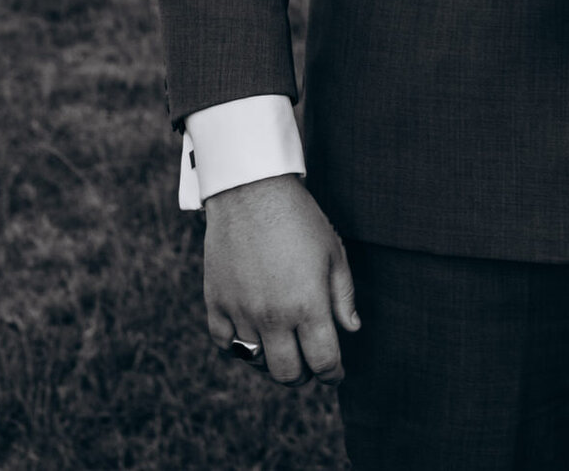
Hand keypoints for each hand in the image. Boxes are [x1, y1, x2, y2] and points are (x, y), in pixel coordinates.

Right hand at [203, 173, 358, 385]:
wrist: (251, 191)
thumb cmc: (300, 219)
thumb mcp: (333, 252)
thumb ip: (343, 296)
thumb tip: (352, 328)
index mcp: (307, 305)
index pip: (323, 361)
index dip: (333, 374)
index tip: (335, 374)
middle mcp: (273, 315)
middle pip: (288, 373)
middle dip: (303, 376)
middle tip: (310, 366)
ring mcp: (240, 311)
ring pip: (254, 362)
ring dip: (271, 362)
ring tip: (283, 349)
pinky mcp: (215, 302)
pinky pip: (224, 343)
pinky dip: (238, 347)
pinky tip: (252, 337)